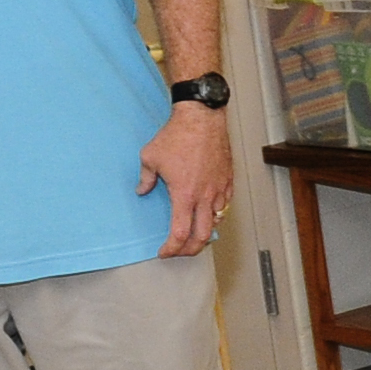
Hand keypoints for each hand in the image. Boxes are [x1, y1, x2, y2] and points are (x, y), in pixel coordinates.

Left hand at [136, 102, 228, 255]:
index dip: (171, 248)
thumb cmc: (177, 135)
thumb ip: (145, 179)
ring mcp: (219, 189)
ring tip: (194, 231)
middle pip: (203, 236)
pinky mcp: (228, 180)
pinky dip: (216, 214)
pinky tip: (208, 211)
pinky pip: (224, 205)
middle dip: (191, 249)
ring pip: (216, 222)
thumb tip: (142, 190)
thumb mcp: (150, 157)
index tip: (164, 251)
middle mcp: (204, 196)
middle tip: (180, 250)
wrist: (201, 118)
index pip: (180, 233)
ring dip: (204, 231)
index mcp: (184, 195)